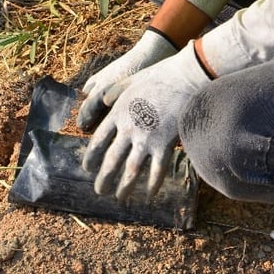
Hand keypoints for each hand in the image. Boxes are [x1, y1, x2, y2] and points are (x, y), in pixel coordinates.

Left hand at [82, 41, 209, 200]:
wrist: (184, 78)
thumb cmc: (158, 76)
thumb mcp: (130, 81)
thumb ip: (115, 92)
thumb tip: (104, 101)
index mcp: (117, 113)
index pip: (98, 141)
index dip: (91, 158)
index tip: (88, 169)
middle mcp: (128, 129)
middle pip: (111, 160)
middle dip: (103, 179)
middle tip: (100, 191)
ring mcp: (146, 138)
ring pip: (131, 170)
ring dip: (124, 187)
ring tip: (120, 198)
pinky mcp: (165, 144)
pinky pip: (156, 171)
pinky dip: (152, 184)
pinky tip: (149, 194)